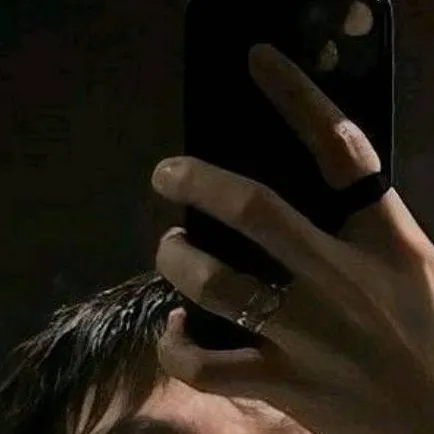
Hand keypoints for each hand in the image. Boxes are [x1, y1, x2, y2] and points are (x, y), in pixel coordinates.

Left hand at [152, 44, 433, 432]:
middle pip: (257, 210)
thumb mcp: (408, 264)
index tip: (258, 60)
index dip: (298, 97)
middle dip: (200, 181)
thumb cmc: (428, 334)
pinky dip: (175, 346)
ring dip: (178, 260)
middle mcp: (339, 280)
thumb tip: (311, 175)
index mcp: (381, 242)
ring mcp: (307, 336)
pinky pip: (206, 366)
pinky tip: (176, 329)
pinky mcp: (283, 386)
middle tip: (166, 172)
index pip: (341, 150)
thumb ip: (362, 221)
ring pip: (216, 285)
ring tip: (171, 249)